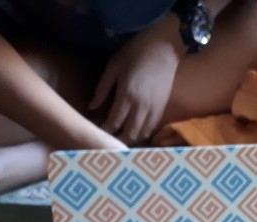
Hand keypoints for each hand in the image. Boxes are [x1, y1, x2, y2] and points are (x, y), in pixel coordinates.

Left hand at [90, 25, 182, 144]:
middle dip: (117, 140)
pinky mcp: (163, 108)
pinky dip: (142, 133)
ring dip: (130, 139)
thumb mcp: (113, 66)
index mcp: (127, 95)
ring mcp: (154, 108)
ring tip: (119, 138)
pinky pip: (152, 128)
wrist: (164, 47)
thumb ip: (102, 88)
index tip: (96, 131)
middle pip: (129, 134)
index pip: (114, 122)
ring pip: (142, 134)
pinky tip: (134, 132)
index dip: (104, 130)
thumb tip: (92, 107)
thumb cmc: (136, 52)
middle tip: (107, 139)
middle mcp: (142, 106)